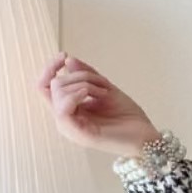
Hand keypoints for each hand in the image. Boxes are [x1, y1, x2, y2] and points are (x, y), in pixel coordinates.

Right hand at [35, 53, 161, 156]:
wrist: (146, 137)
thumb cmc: (129, 117)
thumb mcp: (105, 88)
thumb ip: (87, 76)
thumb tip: (68, 60)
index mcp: (70, 110)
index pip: (44, 87)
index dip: (50, 68)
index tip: (64, 55)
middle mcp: (66, 120)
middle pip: (53, 85)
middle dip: (79, 76)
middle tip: (103, 85)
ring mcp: (71, 128)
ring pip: (58, 92)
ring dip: (83, 83)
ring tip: (104, 93)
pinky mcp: (79, 134)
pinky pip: (63, 109)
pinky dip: (77, 94)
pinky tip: (94, 95)